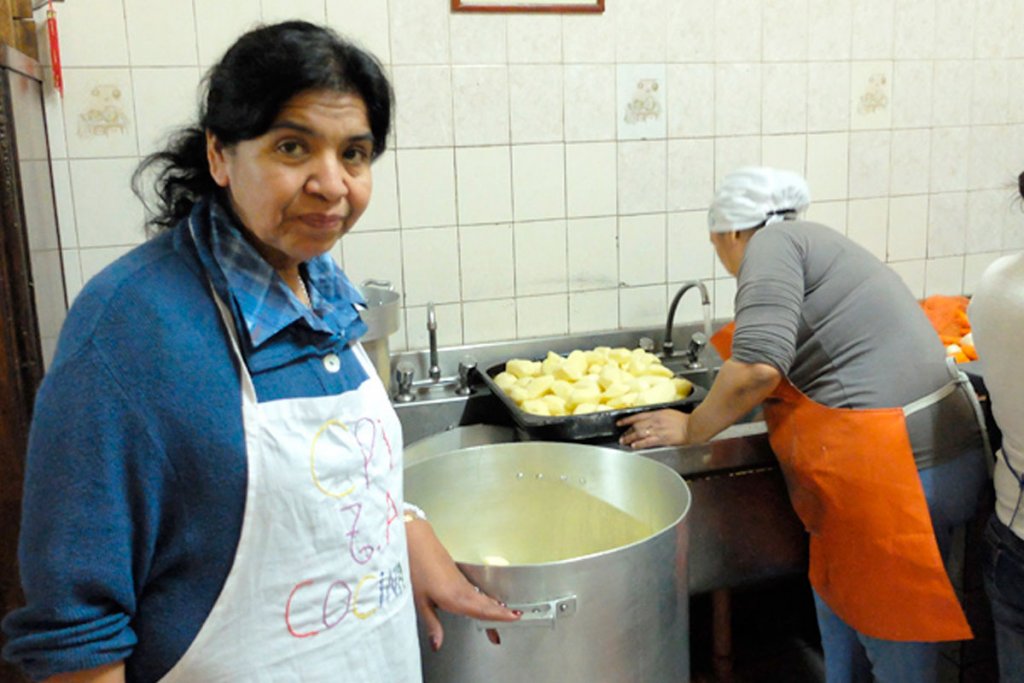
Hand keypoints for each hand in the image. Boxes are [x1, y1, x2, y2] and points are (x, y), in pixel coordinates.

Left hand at [406, 519, 519, 651]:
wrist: (416, 542)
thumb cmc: (415, 568)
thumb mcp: (419, 602)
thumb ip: (432, 625)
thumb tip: (437, 644)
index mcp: (454, 598)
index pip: (481, 610)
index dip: (498, 616)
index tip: (513, 618)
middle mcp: (461, 589)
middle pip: (486, 603)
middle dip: (502, 612)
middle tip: (516, 618)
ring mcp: (461, 581)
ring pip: (482, 596)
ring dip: (496, 605)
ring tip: (507, 613)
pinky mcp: (458, 576)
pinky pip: (476, 590)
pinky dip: (486, 597)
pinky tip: (486, 601)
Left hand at [617, 409, 688, 448]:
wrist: (693, 426)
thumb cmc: (683, 420)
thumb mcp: (668, 413)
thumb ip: (658, 416)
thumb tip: (649, 418)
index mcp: (657, 414)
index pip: (638, 416)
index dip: (627, 420)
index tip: (620, 422)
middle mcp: (656, 421)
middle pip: (637, 426)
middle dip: (627, 431)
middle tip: (621, 436)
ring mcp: (658, 430)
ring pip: (640, 433)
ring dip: (630, 438)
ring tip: (624, 442)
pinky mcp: (662, 439)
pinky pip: (648, 441)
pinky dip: (640, 443)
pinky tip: (634, 446)